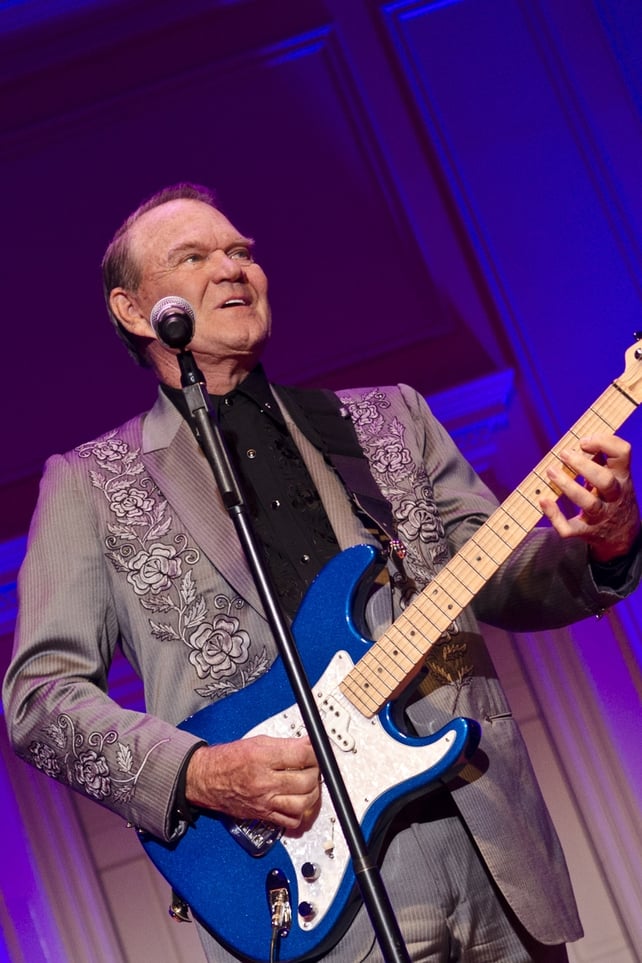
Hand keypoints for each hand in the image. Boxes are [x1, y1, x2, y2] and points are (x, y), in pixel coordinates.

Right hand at [185, 735, 320, 830]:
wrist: (206, 779)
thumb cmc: (228, 760)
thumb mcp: (257, 742)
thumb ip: (285, 744)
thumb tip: (309, 745)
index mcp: (262, 758)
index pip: (301, 755)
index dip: (315, 752)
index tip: (317, 749)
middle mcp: (264, 782)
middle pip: (306, 780)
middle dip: (316, 771)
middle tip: (314, 765)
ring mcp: (265, 802)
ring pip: (303, 803)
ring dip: (312, 793)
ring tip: (309, 784)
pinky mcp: (264, 815)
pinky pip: (291, 821)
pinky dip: (301, 813)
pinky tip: (299, 801)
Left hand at [541, 433, 640, 562]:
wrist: (622, 534)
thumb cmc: (612, 496)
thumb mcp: (615, 476)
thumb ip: (601, 459)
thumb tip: (576, 442)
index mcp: (621, 477)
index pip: (622, 454)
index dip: (605, 443)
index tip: (583, 441)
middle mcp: (614, 496)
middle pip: (605, 480)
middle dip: (583, 465)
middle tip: (564, 454)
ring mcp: (601, 515)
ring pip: (588, 503)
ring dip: (568, 486)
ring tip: (551, 471)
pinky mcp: (586, 531)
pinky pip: (569, 528)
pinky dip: (555, 516)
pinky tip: (544, 501)